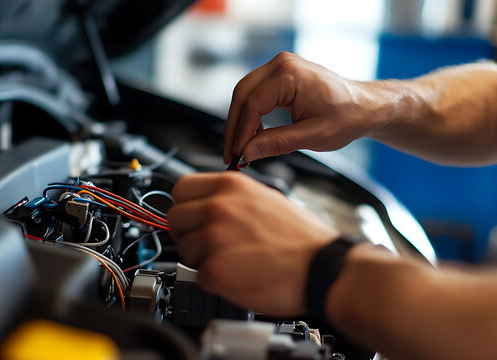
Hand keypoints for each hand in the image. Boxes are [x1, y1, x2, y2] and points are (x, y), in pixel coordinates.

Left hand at [167, 172, 338, 315]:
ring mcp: (214, 239)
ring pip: (183, 250)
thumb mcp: (265, 198)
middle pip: (174, 219)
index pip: (180, 189)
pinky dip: (215, 282)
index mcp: (230, 186)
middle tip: (211, 244)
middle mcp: (218, 208)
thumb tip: (206, 204)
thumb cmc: (302, 238)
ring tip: (233, 261)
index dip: (187, 206)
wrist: (322, 268)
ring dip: (202, 259)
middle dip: (189, 233)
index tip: (193, 217)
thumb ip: (231, 199)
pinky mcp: (215, 270)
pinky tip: (238, 276)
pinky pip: (198, 276)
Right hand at [224, 52, 386, 163]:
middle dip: (234, 127)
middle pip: (242, 95)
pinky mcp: (281, 74)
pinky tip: (254, 135)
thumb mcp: (313, 136)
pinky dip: (251, 114)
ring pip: (245, 93)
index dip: (241, 133)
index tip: (236, 155)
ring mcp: (280, 66)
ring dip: (240, 121)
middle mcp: (281, 64)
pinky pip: (256, 93)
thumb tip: (247, 153)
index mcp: (289, 75)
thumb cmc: (347, 117)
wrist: (365, 106)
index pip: (252, 104)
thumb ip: (277, 143)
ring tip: (240, 148)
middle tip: (231, 154)